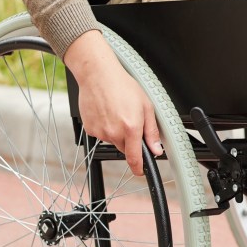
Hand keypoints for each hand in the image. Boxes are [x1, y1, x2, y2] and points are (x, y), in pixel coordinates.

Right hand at [63, 30, 163, 175]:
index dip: (139, 168)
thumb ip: (152, 131)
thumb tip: (156, 149)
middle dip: (129, 139)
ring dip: (116, 131)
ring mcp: (100, 132)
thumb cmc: (122, 86)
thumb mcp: (146, 106)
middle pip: (124, 147)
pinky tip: (105, 112)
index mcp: (131, 128)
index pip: (134, 158)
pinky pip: (101, 134)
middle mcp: (114, 133)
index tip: (141, 171)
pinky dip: (104, 127)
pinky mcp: (90, 129)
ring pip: (112, 140)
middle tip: (128, 120)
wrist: (98, 75)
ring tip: (115, 111)